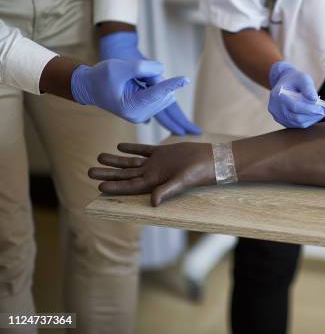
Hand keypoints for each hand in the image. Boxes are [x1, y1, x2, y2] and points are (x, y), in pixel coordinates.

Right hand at [71, 59, 187, 122]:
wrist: (90, 87)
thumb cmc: (101, 76)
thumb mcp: (118, 67)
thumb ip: (140, 67)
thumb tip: (162, 69)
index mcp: (131, 107)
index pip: (156, 93)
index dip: (171, 84)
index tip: (186, 79)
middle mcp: (140, 115)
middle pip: (162, 92)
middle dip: (154, 79)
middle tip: (136, 74)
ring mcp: (145, 115)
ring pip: (164, 93)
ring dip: (153, 82)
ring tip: (134, 80)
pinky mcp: (147, 111)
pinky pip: (160, 96)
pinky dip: (152, 86)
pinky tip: (137, 85)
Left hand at [89, 142, 214, 206]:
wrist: (211, 160)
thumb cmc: (198, 173)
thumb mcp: (181, 182)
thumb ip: (166, 191)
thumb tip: (153, 202)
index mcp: (154, 182)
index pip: (129, 185)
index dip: (114, 186)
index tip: (98, 187)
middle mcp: (152, 173)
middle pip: (125, 174)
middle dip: (107, 173)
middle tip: (89, 171)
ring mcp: (156, 163)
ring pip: (131, 162)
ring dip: (115, 160)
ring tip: (99, 157)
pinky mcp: (162, 152)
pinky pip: (143, 150)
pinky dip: (132, 148)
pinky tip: (120, 146)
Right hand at [268, 61, 324, 127]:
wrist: (284, 82)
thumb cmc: (295, 79)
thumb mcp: (303, 78)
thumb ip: (308, 88)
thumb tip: (315, 100)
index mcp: (278, 95)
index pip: (295, 107)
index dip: (310, 109)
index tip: (323, 108)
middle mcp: (275, 108)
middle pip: (296, 118)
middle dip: (314, 115)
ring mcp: (278, 116)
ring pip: (298, 123)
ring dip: (312, 119)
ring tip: (322, 111)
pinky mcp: (282, 121)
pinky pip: (297, 124)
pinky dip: (308, 120)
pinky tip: (315, 114)